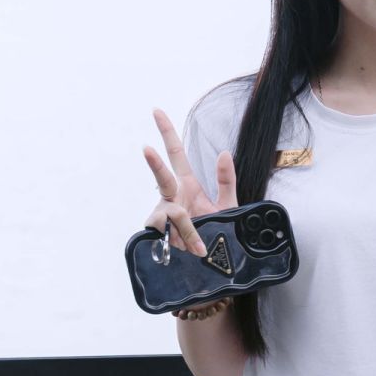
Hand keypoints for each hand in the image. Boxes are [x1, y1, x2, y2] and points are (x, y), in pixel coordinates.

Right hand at [141, 108, 235, 258]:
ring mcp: (161, 215)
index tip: (157, 111)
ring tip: (198, 247)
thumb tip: (224, 152)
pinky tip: (186, 249)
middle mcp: (171, 196)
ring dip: (188, 229)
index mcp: (186, 185)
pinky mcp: (155, 233)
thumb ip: (226, 180)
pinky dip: (182, 240)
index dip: (167, 133)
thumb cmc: (217, 231)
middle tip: (146, 149)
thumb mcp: (228, 205)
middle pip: (161, 175)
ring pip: (172, 214)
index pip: (176, 154)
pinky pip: (167, 232)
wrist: (212, 264)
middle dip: (155, 162)